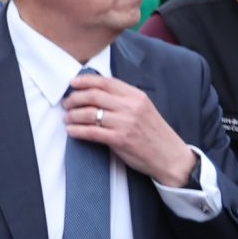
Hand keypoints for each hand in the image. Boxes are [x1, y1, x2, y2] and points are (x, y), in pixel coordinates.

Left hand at [61, 73, 196, 188]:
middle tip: (67, 103)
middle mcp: (130, 107)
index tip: (73, 83)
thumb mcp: (143, 109)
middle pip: (94, 95)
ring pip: (89, 113)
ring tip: (67, 118)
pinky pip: (91, 132)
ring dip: (73, 115)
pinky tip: (71, 131)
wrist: (170, 157)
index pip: (105, 82)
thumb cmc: (155, 134)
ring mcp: (125, 123)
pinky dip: (77, 131)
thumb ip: (124, 100)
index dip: (85, 81)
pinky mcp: (120, 140)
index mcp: (136, 96)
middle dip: (75, 98)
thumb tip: (96, 93)